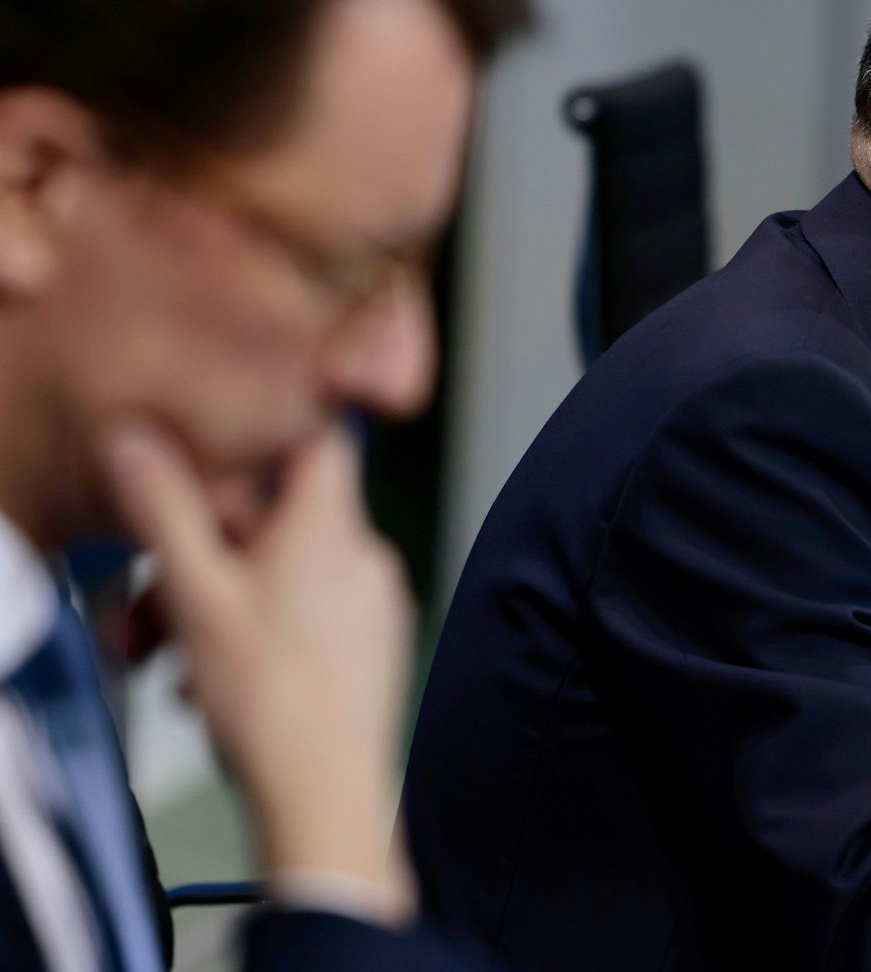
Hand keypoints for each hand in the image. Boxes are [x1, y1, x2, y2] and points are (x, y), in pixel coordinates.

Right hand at [100, 419, 415, 920]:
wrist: (326, 792)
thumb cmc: (269, 698)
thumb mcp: (194, 592)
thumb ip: (164, 509)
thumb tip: (136, 439)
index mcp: (331, 526)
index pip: (315, 439)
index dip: (259, 446)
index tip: (211, 478)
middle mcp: (366, 556)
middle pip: (280, 520)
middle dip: (207, 555)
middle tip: (156, 604)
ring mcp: (374, 604)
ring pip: (284, 577)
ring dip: (222, 606)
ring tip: (180, 661)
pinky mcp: (372, 648)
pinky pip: (307, 620)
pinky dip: (258, 639)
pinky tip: (219, 685)